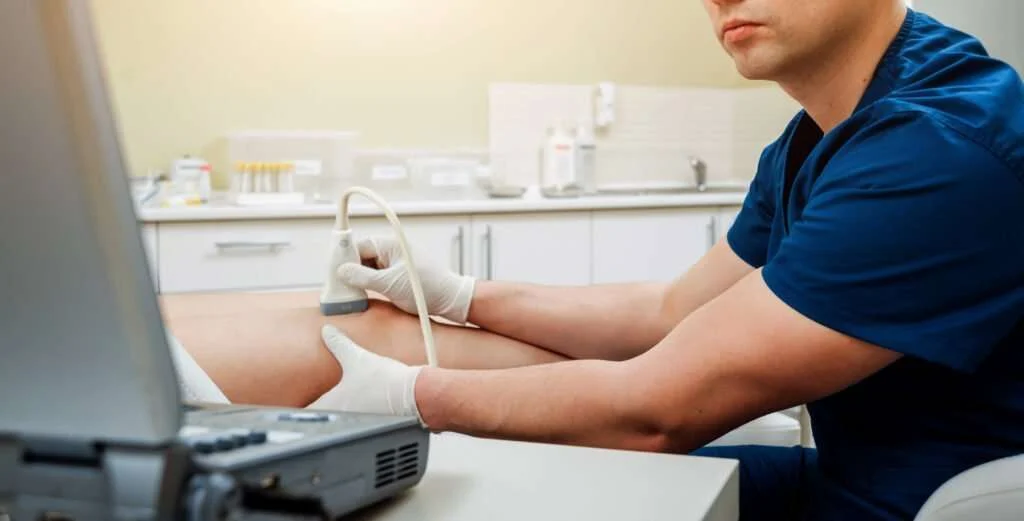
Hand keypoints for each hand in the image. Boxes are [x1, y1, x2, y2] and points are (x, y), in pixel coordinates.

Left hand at [307, 325, 424, 424]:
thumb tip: (327, 331)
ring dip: (342, 419)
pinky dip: (361, 422)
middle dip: (323, 414)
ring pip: (342, 426)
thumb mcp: (357, 357)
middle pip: (323, 422)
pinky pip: (360, 428)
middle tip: (324, 403)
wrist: (414, 396)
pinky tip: (369, 411)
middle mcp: (340, 421)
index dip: (301, 410)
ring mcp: (357, 428)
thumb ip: (338, 344)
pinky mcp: (374, 431)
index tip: (302, 404)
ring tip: (348, 406)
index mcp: (330, 405)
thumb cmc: (385, 381)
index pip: (305, 414)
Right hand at [336, 236, 475, 323]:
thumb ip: (363, 277)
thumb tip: (342, 271)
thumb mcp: (390, 285)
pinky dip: (367, 285)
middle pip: (360, 257)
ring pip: (367, 268)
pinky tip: (360, 296)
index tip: (333, 274)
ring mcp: (394, 263)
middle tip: (338, 287)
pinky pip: (376, 276)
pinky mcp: (397, 275)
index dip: (343, 259)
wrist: (450, 300)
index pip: (358, 246)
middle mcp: (391, 250)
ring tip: (348, 294)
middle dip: (349, 271)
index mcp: (390, 245)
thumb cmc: (427, 288)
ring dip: (358, 280)